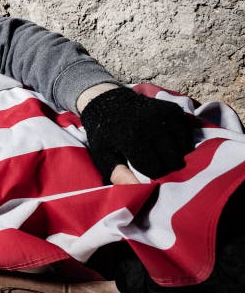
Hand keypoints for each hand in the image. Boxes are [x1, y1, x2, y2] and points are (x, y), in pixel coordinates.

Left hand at [78, 85, 194, 183]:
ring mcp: (166, 116)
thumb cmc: (105, 136)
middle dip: (166, 168)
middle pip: (173, 160)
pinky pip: (187, 135)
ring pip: (183, 149)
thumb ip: (118, 174)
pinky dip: (181, 143)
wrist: (109, 103)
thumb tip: (135, 189)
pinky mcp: (174, 110)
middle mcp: (153, 126)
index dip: (151, 176)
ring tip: (161, 156)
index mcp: (133, 139)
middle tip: (155, 165)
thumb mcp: (104, 156)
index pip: (156, 170)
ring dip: (175, 156)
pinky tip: (168, 145)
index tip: (144, 174)